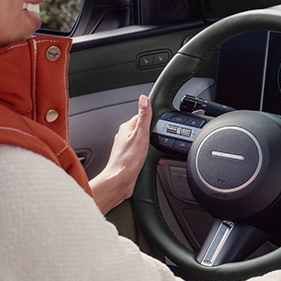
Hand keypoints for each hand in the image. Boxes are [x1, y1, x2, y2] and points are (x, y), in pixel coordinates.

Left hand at [89, 95, 152, 213]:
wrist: (120, 181)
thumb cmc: (127, 161)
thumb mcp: (140, 135)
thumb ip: (144, 117)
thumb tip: (144, 99)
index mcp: (127, 128)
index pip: (143, 116)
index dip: (153, 120)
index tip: (160, 126)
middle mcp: (125, 137)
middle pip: (145, 130)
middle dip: (155, 137)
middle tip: (158, 142)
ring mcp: (127, 148)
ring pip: (145, 143)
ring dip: (153, 149)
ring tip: (155, 154)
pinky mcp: (130, 159)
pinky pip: (144, 154)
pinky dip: (150, 157)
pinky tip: (152, 162)